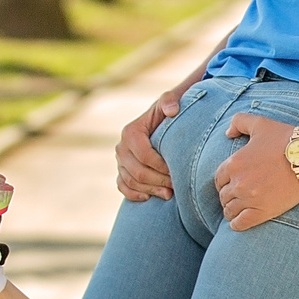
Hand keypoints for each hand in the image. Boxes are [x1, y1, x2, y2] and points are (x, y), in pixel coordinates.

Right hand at [114, 75, 194, 201]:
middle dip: (158, 181)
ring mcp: (120, 160)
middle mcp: (121, 147)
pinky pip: (122, 186)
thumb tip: (172, 111)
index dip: (161, 167)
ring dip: (150, 190)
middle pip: (137, 171)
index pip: (144, 155)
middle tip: (177, 187)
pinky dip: (133, 194)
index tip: (178, 172)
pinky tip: (149, 198)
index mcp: (131, 132)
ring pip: (130, 181)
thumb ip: (170, 101)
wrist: (161, 121)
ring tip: (169, 194)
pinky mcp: (121, 170)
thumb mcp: (170, 101)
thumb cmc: (168, 112)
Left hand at [214, 113, 298, 230]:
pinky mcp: (262, 212)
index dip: (224, 183)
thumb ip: (239, 122)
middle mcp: (238, 182)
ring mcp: (249, 199)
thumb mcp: (260, 123)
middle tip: (236, 199)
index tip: (230, 186)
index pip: (218, 180)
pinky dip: (236, 224)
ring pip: (230, 211)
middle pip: (224, 196)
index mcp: (234, 163)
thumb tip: (227, 133)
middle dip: (228, 197)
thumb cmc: (286, 138)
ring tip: (237, 212)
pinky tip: (238, 223)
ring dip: (232, 211)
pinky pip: (241, 224)